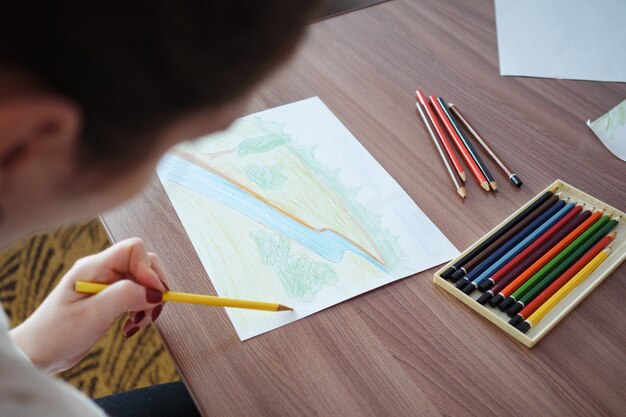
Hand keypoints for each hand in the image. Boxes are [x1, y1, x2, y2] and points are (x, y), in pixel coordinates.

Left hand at [9, 238, 168, 373]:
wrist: (36, 355)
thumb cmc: (56, 335)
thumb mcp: (93, 315)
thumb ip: (126, 297)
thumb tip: (156, 292)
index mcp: (93, 267)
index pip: (134, 250)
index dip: (149, 270)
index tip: (154, 296)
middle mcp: (101, 270)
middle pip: (143, 264)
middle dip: (153, 288)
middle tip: (149, 313)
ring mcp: (105, 284)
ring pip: (143, 281)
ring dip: (148, 302)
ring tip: (137, 323)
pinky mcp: (108, 298)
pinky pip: (136, 295)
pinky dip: (140, 310)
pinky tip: (130, 326)